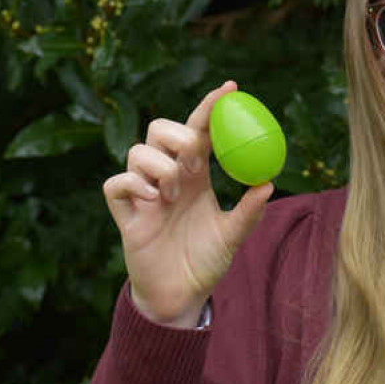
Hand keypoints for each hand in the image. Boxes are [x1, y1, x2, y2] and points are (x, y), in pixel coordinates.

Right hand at [102, 81, 273, 327]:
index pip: (200, 130)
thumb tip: (268, 182)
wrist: (182, 295)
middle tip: (193, 158)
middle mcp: (169, 177)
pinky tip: (153, 201)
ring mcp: (145, 194)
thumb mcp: (233, 234)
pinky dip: (133, 184)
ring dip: (159, 166)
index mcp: (196, 175)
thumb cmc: (207, 260)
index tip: (230, 88)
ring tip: (173, 195)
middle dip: (176, 134)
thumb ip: (249, 210)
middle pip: (159, 129)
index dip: (211, 108)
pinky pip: (116, 183)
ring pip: (136, 152)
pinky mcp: (126, 215)